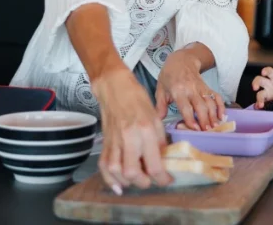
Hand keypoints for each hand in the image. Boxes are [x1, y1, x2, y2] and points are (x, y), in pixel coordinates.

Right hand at [93, 68, 171, 190]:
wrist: (114, 87)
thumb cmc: (137, 99)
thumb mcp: (155, 118)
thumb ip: (159, 140)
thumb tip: (163, 158)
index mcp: (145, 131)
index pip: (154, 164)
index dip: (162, 178)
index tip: (167, 179)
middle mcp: (128, 138)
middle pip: (133, 172)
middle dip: (144, 182)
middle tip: (151, 180)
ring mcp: (114, 141)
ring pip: (117, 171)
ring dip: (128, 181)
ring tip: (137, 180)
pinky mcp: (105, 142)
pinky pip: (104, 166)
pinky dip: (109, 179)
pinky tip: (118, 185)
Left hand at [155, 49, 224, 130]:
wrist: (181, 60)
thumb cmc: (168, 75)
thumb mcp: (160, 89)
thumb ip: (160, 105)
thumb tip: (158, 120)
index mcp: (178, 91)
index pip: (186, 107)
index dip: (191, 119)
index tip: (195, 129)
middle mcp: (191, 89)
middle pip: (201, 106)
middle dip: (205, 120)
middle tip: (207, 131)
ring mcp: (201, 88)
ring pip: (210, 102)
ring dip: (214, 115)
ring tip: (215, 127)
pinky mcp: (207, 87)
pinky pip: (216, 96)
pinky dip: (221, 106)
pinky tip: (221, 116)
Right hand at [251, 67, 272, 109]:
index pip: (270, 72)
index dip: (266, 71)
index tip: (263, 73)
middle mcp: (268, 85)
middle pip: (259, 80)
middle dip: (256, 83)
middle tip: (255, 88)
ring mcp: (266, 93)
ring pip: (259, 94)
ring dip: (259, 99)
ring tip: (261, 105)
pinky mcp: (265, 101)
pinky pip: (260, 103)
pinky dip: (258, 106)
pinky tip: (259, 108)